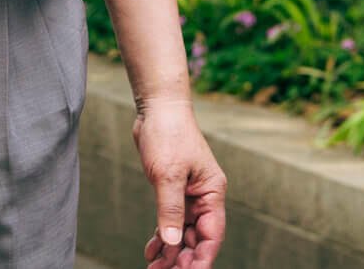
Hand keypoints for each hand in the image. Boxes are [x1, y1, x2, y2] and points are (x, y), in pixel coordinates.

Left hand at [133, 98, 225, 268]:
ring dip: (170, 251)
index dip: (202, 257)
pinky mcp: (171, 190)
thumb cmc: (168, 135)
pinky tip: (152, 250)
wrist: (157, 108)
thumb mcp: (168, 174)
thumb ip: (170, 209)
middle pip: (197, 237)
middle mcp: (203, 196)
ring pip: (182, 231)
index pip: (212, 234)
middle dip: (183, 258)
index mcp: (212, 193)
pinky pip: (170, 220)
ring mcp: (187, 194)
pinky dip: (162, 235)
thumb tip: (174, 241)